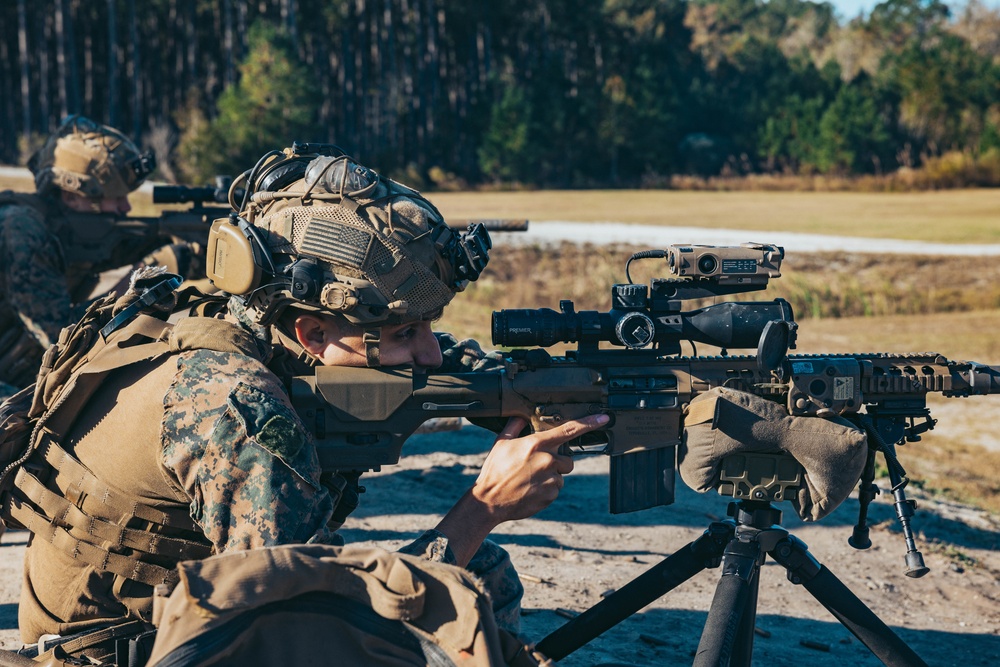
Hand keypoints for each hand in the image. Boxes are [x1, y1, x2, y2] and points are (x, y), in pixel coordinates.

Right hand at [473, 414, 608, 523]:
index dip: (589, 423)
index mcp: (537, 444)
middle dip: (557, 461)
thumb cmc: (494, 470)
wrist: (489, 501)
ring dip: (551, 476)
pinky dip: (547, 489)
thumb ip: (515, 426)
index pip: (569, 430)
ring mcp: (551, 479)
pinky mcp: (551, 495)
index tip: (603, 419)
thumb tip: (521, 415)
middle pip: (567, 458)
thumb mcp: (501, 443)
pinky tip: (531, 489)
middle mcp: (547, 460)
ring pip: (561, 475)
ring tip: (530, 479)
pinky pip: (556, 489)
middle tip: (535, 466)